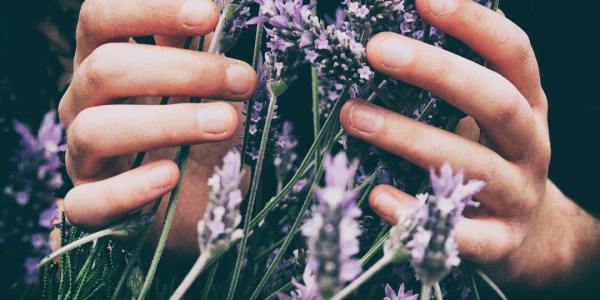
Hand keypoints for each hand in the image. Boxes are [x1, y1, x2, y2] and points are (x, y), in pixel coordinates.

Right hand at [58, 0, 256, 256]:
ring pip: (96, 129)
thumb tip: (219, 8)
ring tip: (227, 123)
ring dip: (169, 122)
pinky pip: (88, 202)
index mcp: (106, 61)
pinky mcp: (89, 204)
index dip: (149, 9)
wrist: (201, 198)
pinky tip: (171, 175)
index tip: (210, 14)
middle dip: (183, 71)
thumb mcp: (206, 86)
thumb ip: (200, 49)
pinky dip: (130, 188)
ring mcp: (82, 154)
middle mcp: (85, 102)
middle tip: (243, 81)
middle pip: (106, 68)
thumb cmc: (202, 130)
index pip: (102, 16)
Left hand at [339, 0, 599, 288]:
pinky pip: (461, 233)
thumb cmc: (492, 159)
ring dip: (406, 136)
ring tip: (351, 114)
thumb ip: (451, 88)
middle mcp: (530, 145)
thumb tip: (386, 43)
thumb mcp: (486, 117)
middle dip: (434, 71)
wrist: (533, 236)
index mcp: (528, 104)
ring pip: (469, 162)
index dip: (474, 23)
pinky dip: (416, 213)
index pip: (512, 53)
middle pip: (493, 101)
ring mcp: (518, 195)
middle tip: (374, 48)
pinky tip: (378, 196)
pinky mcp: (499, 242)